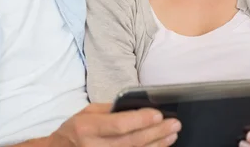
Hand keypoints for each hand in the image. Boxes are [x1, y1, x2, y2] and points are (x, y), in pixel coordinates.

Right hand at [46, 103, 180, 146]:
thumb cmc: (75, 130)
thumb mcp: (86, 113)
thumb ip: (110, 110)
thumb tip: (138, 106)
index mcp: (86, 127)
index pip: (119, 124)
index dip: (141, 120)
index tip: (158, 114)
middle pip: (131, 142)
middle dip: (156, 133)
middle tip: (174, 124)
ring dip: (157, 146)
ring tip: (171, 135)